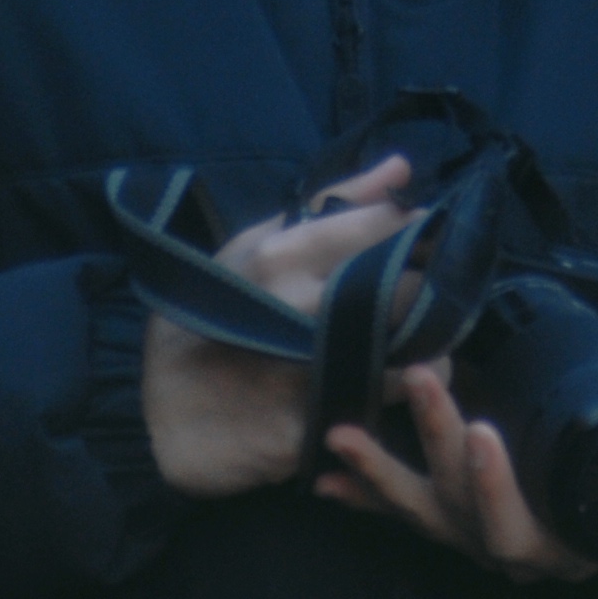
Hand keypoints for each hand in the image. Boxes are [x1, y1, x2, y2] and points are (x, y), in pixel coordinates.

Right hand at [140, 156, 414, 498]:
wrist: (158, 414)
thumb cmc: (211, 318)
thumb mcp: (256, 244)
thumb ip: (334, 205)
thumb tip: (401, 168)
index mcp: (286, 254)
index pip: (391, 230)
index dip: (425, 238)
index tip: (435, 248)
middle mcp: (301, 310)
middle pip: (415, 294)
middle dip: (439, 298)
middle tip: (437, 304)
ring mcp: (308, 374)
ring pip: (418, 359)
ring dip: (432, 355)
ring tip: (419, 353)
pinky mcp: (315, 430)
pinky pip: (391, 412)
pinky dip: (402, 403)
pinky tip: (389, 394)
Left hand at [317, 360, 597, 581]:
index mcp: (554, 540)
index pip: (517, 521)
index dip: (498, 483)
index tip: (487, 427)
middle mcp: (503, 547)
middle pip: (458, 502)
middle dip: (434, 440)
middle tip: (419, 374)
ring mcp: (471, 535)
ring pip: (418, 510)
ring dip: (378, 473)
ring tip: (342, 436)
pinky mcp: (448, 521)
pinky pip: (399, 514)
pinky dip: (362, 495)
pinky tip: (325, 474)